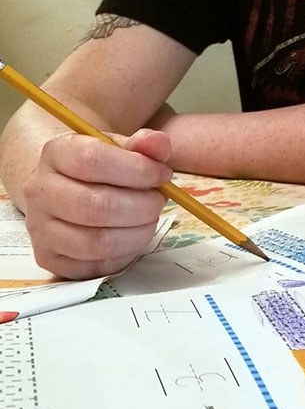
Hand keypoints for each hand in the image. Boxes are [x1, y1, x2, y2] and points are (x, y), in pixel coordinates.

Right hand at [22, 129, 172, 278]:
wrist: (68, 189)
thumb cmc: (102, 167)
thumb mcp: (122, 148)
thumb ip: (145, 144)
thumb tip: (158, 143)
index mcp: (55, 153)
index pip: (92, 160)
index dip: (137, 169)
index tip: (162, 174)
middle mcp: (39, 191)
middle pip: (96, 205)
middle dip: (142, 205)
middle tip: (159, 201)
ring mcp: (40, 228)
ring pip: (98, 241)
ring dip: (138, 232)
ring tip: (149, 218)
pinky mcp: (50, 258)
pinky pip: (97, 265)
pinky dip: (126, 252)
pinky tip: (133, 235)